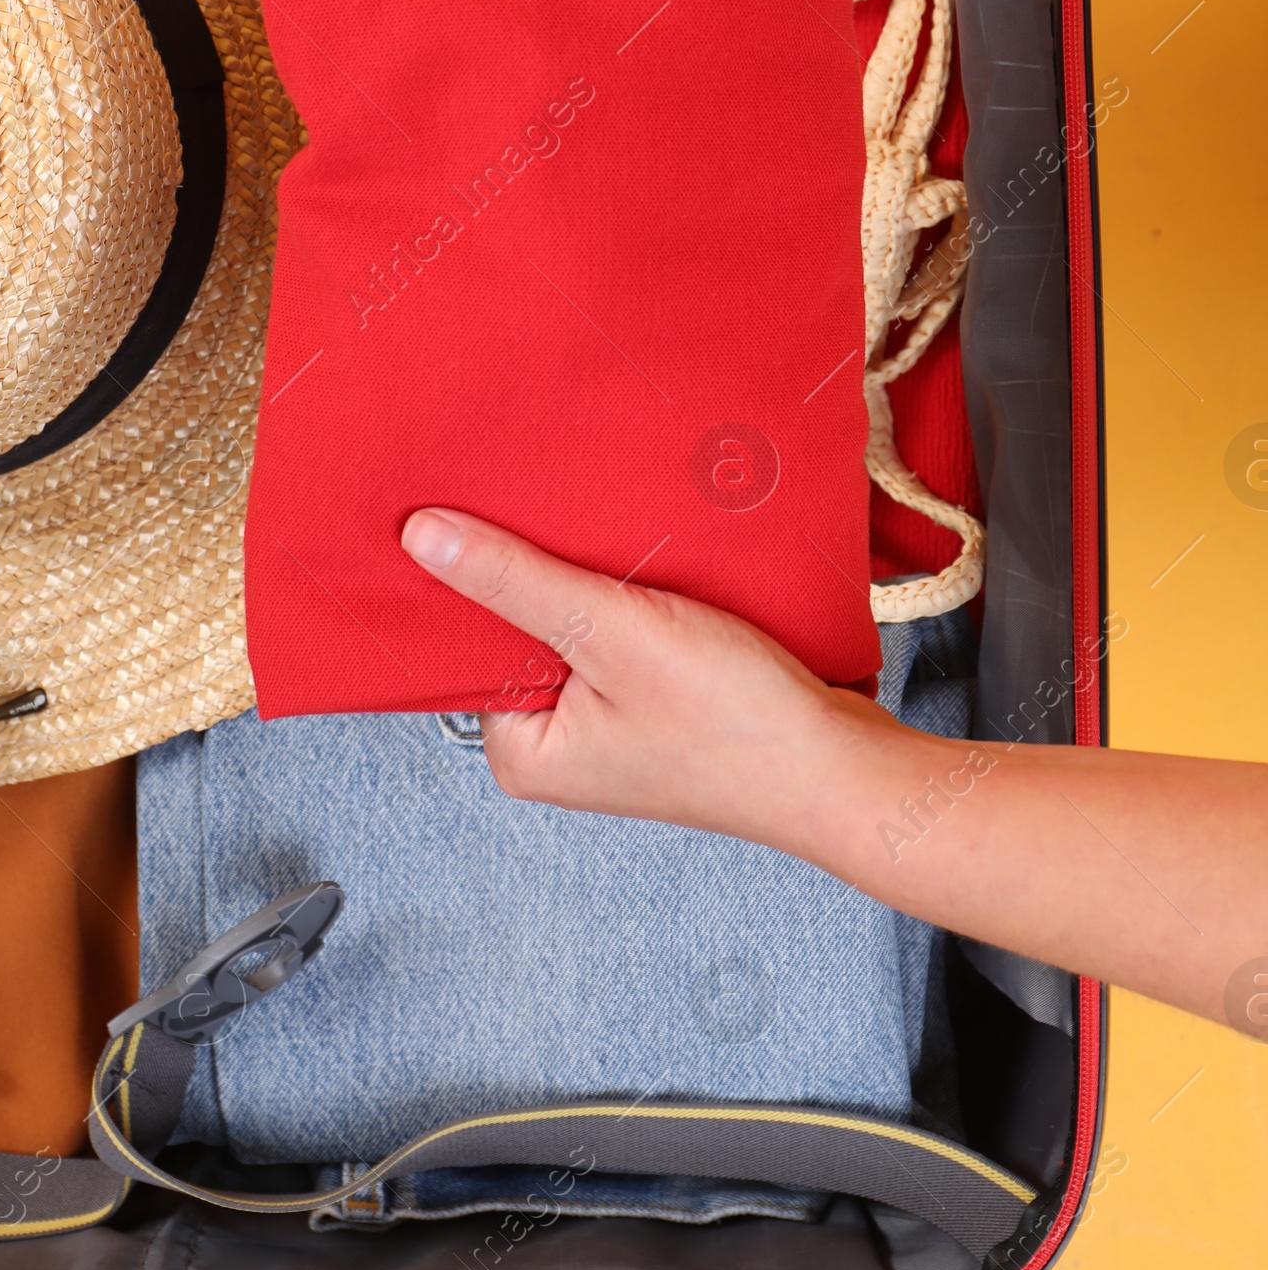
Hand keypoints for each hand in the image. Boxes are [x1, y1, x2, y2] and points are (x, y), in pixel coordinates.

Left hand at [399, 505, 895, 854]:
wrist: (847, 769)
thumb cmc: (738, 725)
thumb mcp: (613, 635)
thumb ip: (516, 582)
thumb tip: (422, 538)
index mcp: (523, 752)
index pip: (464, 644)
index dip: (467, 574)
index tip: (462, 505)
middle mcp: (560, 746)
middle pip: (520, 631)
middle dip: (535, 570)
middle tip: (536, 500)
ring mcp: (613, 725)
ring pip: (576, 624)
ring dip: (589, 575)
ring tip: (598, 523)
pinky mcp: (660, 703)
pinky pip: (622, 631)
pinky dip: (631, 593)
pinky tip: (644, 555)